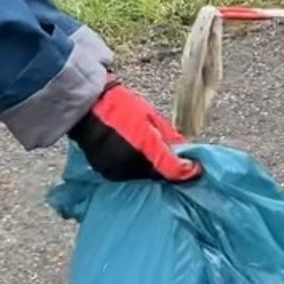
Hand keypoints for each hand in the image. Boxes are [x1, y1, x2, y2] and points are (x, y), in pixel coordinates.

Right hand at [69, 81, 201, 182]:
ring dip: (152, 172)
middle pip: (159, 176)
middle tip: (178, 164)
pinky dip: (136, 170)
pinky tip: (138, 161)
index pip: (173, 170)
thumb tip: (185, 153)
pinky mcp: (107, 173)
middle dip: (169, 171)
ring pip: (144, 178)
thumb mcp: (152, 117)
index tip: (195, 168)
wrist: (88, 106)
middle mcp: (132, 163)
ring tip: (154, 161)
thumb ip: (170, 138)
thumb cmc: (122, 105)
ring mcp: (117, 170)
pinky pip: (128, 176)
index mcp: (146, 146)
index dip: (187, 172)